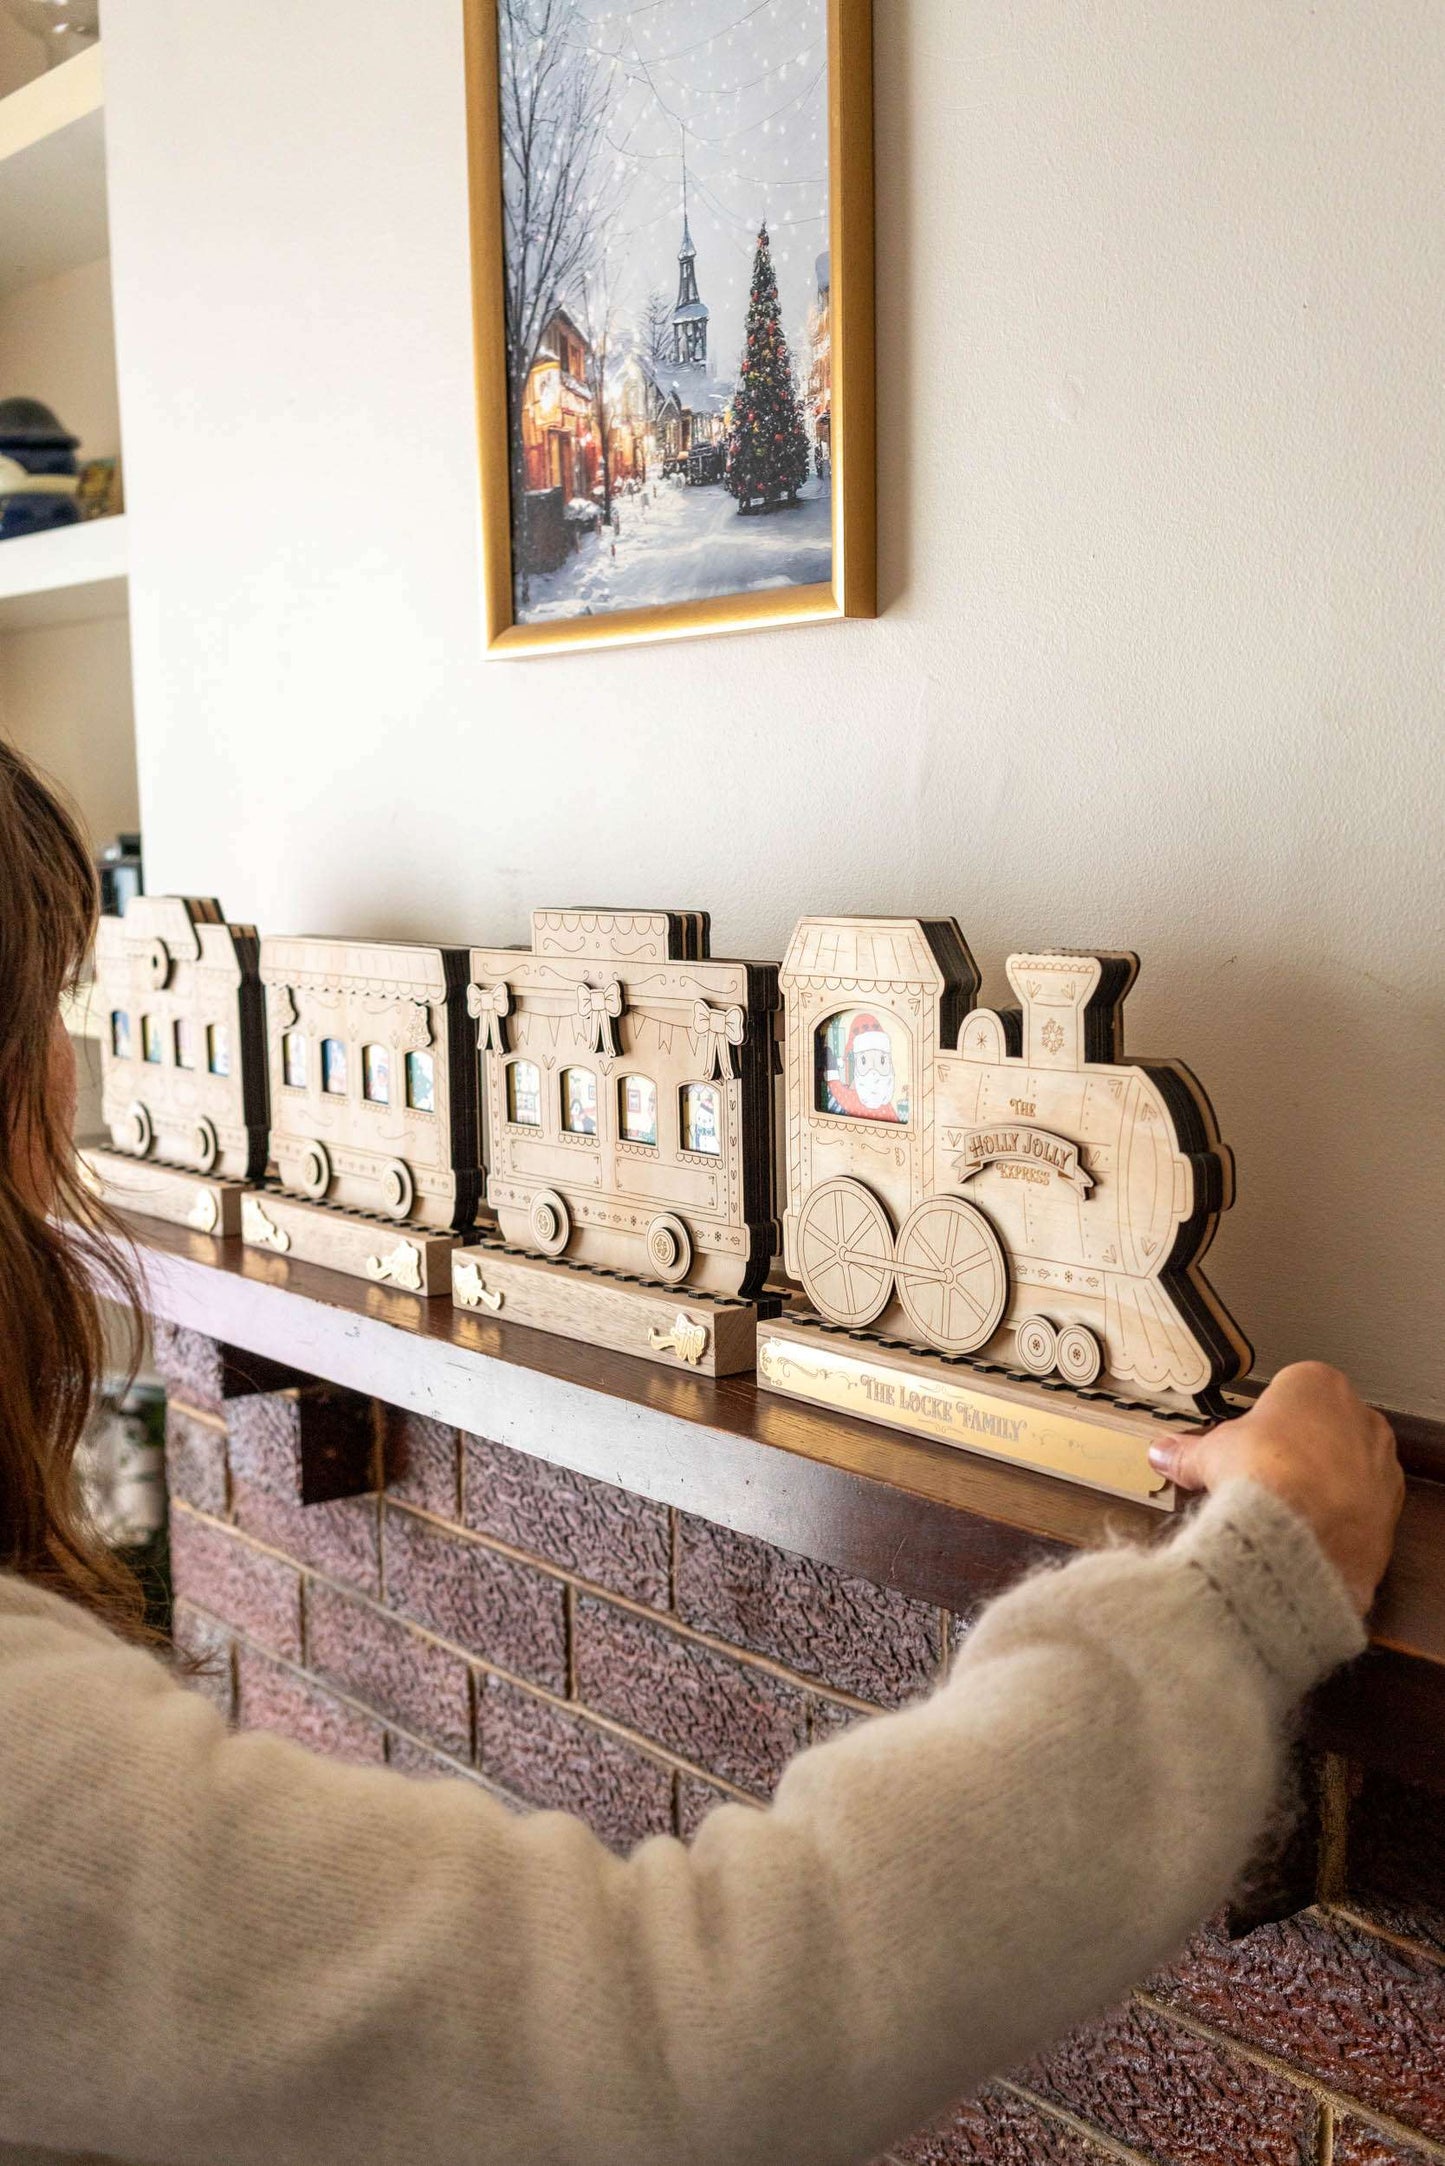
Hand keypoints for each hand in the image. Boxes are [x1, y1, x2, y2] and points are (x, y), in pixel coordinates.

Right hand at [1148, 1362, 1403, 1615]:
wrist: (1307, 1533)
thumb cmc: (1266, 1472)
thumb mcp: (1211, 1456)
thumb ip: (1188, 1453)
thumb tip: (1162, 1454)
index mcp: (1317, 1383)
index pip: (1288, 1392)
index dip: (1261, 1421)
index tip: (1244, 1445)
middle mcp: (1359, 1415)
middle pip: (1322, 1427)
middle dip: (1296, 1450)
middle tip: (1262, 1477)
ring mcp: (1381, 1461)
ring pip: (1346, 1466)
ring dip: (1321, 1484)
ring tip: (1285, 1510)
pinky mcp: (1392, 1507)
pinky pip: (1361, 1506)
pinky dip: (1338, 1518)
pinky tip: (1310, 1533)